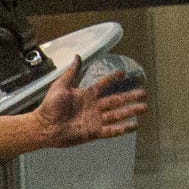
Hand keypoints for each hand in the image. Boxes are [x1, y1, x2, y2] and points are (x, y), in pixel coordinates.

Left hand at [34, 59, 149, 148]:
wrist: (44, 126)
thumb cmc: (50, 106)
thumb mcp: (60, 85)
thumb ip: (71, 72)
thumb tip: (77, 56)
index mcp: (86, 95)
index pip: (103, 85)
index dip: (112, 79)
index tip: (123, 72)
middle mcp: (94, 107)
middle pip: (116, 100)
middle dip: (130, 97)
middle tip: (144, 93)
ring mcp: (95, 120)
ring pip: (117, 114)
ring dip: (130, 111)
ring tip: (144, 107)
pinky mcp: (94, 132)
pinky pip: (111, 130)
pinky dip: (122, 129)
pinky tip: (134, 125)